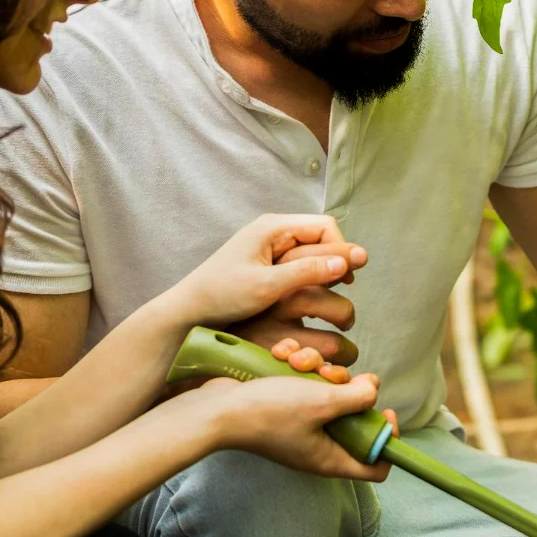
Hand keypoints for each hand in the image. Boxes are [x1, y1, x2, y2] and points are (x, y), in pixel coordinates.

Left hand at [167, 215, 367, 328]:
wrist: (189, 311)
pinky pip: (298, 264)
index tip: (348, 278)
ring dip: (323, 270)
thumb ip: (306, 272)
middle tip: (345, 287)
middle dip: (335, 259)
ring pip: (311, 252)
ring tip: (328, 293)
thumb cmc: (222, 296)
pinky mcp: (267, 264)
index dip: (342, 249)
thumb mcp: (266, 286)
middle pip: (320, 237)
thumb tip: (347, 262)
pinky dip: (310, 278)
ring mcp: (270, 247)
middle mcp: (274, 231)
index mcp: (273, 226)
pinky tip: (310, 297)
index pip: (324, 226)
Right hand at [192, 369, 396, 481]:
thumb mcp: (321, 402)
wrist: (217, 407)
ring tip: (297, 360)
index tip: (383, 408)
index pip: (376, 466)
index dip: (386, 439)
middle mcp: (317, 444)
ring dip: (316, 367)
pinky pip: (301, 381)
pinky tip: (281, 354)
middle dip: (346, 387)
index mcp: (330, 458)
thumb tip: (373, 389)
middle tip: (331, 376)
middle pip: (353, 417)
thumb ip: (356, 397)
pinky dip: (294, 364)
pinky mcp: (282, 404)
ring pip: (326, 391)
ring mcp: (298, 424)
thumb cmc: (267, 411)